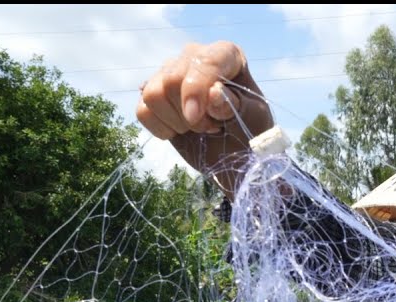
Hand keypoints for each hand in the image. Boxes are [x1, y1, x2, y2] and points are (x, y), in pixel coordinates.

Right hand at [136, 41, 273, 195]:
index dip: (196, 89)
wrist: (235, 152)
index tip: (196, 117)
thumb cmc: (250, 130)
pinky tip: (180, 130)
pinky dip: (160, 128)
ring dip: (176, 122)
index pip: (204, 61)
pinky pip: (143, 110)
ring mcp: (171, 72)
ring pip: (153, 93)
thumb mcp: (252, 118)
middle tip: (212, 128)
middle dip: (190, 114)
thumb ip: (235, 104)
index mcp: (226, 55)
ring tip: (198, 128)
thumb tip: (214, 92)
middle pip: (172, 78)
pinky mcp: (154, 93)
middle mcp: (195, 56)